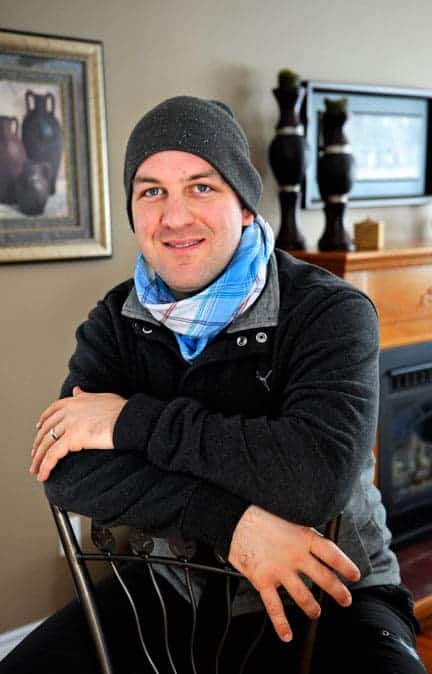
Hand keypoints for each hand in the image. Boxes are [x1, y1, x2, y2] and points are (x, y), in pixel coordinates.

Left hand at [30, 386, 125, 481]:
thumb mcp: (100, 397)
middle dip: (37, 444)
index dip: (43, 421)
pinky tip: (43, 475)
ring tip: (36, 470)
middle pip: (46, 429)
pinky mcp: (72, 438)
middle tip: (34, 455)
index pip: (52, 410)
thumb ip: (85, 395)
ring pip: (46, 444)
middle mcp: (68, 411)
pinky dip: (45, 467)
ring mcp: (69, 424)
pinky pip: (53, 455)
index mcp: (75, 401)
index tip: (38, 428)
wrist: (129, 418)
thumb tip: (77, 390)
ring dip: (38, 459)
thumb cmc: (121, 410)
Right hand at [228, 505, 359, 641]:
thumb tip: (310, 535)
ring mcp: (280, 569)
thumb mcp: (286, 514)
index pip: (332, 553)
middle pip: (323, 578)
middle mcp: (295, 555)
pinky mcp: (262, 579)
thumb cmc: (258, 512)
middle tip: (345, 599)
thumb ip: (300, 529)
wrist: (233, 516)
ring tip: (316, 613)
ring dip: (312, 607)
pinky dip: (281, 623)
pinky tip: (286, 634)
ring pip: (303, 595)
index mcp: (303, 536)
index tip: (355, 575)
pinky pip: (274, 606)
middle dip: (338, 592)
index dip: (346, 566)